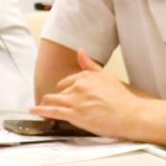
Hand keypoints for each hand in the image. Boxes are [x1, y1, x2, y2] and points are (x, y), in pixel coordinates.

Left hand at [34, 54, 157, 142]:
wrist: (132, 114)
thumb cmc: (122, 99)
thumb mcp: (106, 77)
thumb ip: (90, 65)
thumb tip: (80, 51)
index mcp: (86, 76)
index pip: (66, 82)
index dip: (65, 91)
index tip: (65, 97)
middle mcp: (79, 85)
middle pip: (58, 91)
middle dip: (57, 99)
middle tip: (57, 106)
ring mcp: (76, 100)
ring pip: (52, 100)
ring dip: (46, 104)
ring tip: (40, 109)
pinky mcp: (75, 114)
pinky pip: (52, 111)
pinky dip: (41, 111)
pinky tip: (33, 110)